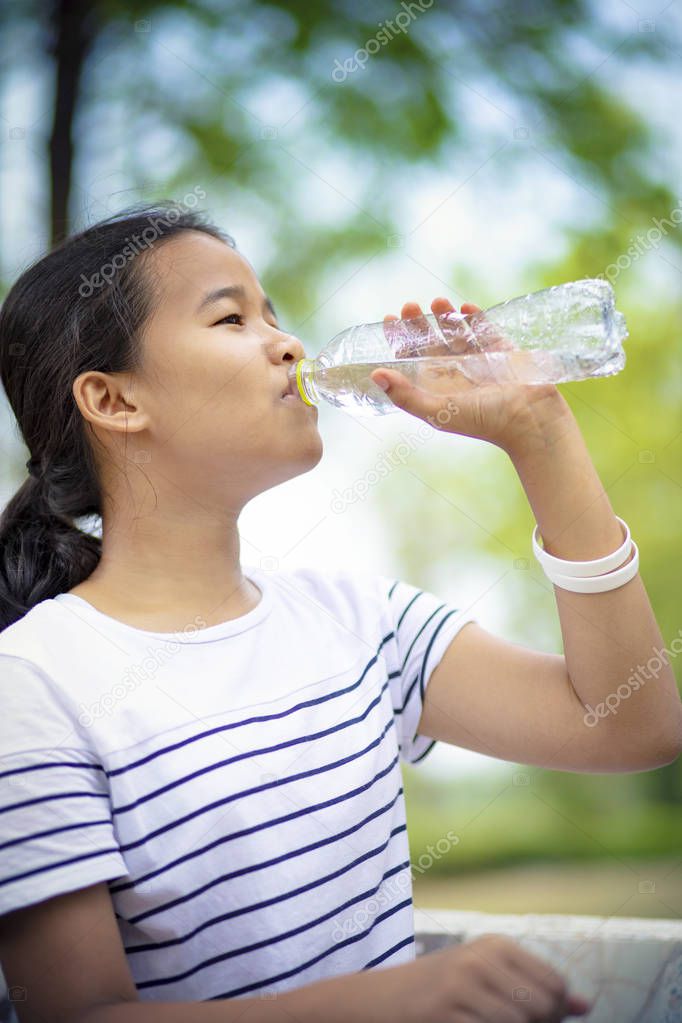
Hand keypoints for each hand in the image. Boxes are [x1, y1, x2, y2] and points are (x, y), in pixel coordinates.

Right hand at [369, 934, 591, 1022]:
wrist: (385, 999)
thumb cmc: (446, 990)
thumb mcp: (491, 978)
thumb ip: (539, 989)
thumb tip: (585, 1005)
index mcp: (496, 945)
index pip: (555, 986)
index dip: (553, 1013)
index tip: (532, 1018)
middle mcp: (481, 958)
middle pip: (541, 1009)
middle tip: (501, 1019)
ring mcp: (461, 985)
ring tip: (482, 1020)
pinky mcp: (445, 1013)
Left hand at [370, 297, 570, 454]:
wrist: (529, 418)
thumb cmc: (482, 420)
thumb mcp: (437, 411)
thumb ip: (406, 396)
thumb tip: (375, 375)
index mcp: (436, 385)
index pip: (411, 358)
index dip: (399, 339)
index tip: (389, 319)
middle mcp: (454, 370)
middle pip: (430, 339)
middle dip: (418, 322)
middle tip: (409, 306)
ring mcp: (477, 358)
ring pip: (456, 330)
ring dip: (445, 315)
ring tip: (438, 301)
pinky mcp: (500, 349)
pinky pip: (485, 328)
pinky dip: (475, 316)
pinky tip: (466, 307)